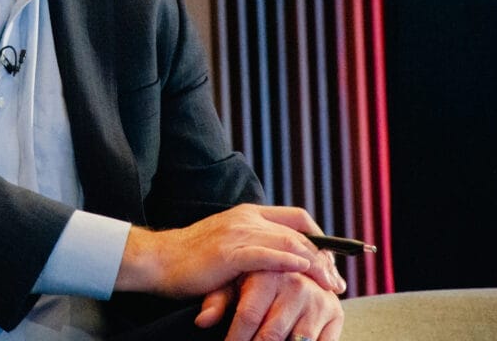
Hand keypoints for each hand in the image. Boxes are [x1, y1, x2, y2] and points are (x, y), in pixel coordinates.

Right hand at [115, 204, 345, 298]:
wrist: (159, 260)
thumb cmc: (192, 260)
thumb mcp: (228, 246)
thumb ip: (253, 247)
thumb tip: (281, 262)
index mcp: (247, 214)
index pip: (296, 218)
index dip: (320, 237)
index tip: (332, 261)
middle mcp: (246, 218)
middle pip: (299, 232)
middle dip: (324, 257)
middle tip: (337, 281)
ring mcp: (238, 233)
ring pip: (289, 242)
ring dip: (315, 264)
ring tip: (329, 284)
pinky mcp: (229, 253)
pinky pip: (267, 255)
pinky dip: (289, 261)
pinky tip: (304, 271)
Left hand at [195, 270, 343, 340]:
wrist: (298, 265)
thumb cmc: (257, 278)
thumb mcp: (235, 283)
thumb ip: (218, 300)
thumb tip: (202, 321)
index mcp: (269, 273)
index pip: (249, 315)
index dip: (235, 339)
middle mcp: (296, 285)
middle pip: (271, 334)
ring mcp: (318, 301)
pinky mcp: (336, 315)